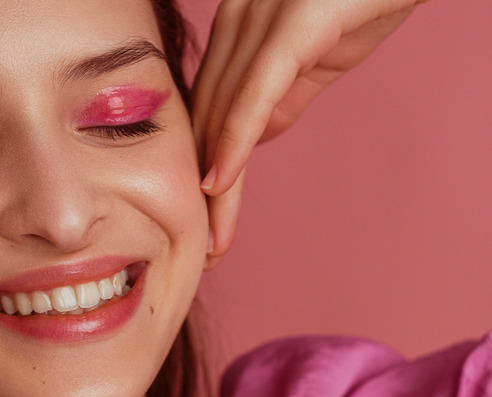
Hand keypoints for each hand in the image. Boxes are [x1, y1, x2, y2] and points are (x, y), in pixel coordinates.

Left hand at [192, 0, 426, 269]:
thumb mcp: (316, 62)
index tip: (205, 224)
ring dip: (215, 182)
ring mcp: (257, 19)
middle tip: (204, 248)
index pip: (210, 113)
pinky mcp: (290, 23)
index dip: (205, 170)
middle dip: (205, 189)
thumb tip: (252, 141)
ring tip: (211, 237)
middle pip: (208, 120)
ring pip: (223, 112)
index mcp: (235, 34)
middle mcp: (234, 24)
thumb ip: (280, 98)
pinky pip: (254, 92)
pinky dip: (233, 141)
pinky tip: (218, 183)